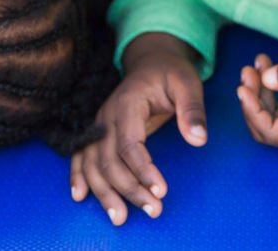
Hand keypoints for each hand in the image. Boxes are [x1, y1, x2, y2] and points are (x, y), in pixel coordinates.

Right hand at [70, 33, 206, 224]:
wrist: (152, 60)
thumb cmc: (172, 72)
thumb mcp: (188, 83)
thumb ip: (192, 110)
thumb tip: (199, 139)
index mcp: (128, 103)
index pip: (129, 144)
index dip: (143, 170)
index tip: (160, 191)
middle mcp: (107, 115)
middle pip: (109, 160)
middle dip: (129, 189)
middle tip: (153, 210)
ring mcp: (99, 124)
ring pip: (92, 163)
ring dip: (105, 192)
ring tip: (121, 218)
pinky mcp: (98, 131)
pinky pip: (81, 155)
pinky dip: (78, 176)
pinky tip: (80, 196)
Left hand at [237, 49, 277, 150]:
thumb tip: (266, 78)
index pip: (271, 132)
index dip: (252, 111)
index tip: (244, 86)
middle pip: (267, 128)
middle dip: (252, 101)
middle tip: (247, 71)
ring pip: (272, 116)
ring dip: (260, 92)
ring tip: (256, 64)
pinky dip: (271, 88)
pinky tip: (267, 66)